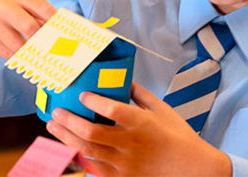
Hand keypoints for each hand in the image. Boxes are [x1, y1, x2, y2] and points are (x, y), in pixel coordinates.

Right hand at [0, 0, 55, 58]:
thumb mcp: (15, 2)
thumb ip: (35, 13)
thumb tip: (59, 31)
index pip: (44, 9)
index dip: (58, 24)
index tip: (70, 35)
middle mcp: (4, 6)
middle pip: (31, 27)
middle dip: (45, 41)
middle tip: (57, 51)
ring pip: (19, 45)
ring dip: (33, 54)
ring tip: (43, 58)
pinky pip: (8, 54)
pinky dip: (20, 58)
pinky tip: (27, 60)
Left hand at [46, 82, 231, 175]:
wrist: (194, 170)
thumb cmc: (179, 138)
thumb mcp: (163, 110)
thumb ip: (140, 94)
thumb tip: (123, 78)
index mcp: (142, 123)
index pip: (111, 109)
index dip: (92, 101)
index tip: (82, 94)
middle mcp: (131, 144)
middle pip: (91, 132)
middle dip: (69, 121)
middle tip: (57, 111)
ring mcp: (125, 164)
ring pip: (88, 151)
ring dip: (67, 137)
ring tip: (54, 126)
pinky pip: (94, 168)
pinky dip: (79, 157)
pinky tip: (69, 147)